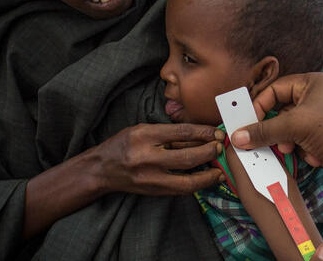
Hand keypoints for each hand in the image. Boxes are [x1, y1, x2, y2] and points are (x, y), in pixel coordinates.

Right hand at [91, 123, 224, 194]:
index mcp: (145, 135)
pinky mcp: (153, 191)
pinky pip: (181, 190)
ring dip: (208, 175)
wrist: (101, 169)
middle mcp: (147, 157)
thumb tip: (202, 136)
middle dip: (210, 152)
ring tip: (220, 168)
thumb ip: (170, 134)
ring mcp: (150, 178)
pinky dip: (197, 185)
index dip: (204, 133)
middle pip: (187, 157)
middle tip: (222, 147)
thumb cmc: (124, 144)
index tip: (218, 133)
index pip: (182, 133)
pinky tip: (209, 179)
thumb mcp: (144, 130)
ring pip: (187, 180)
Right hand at [231, 73, 322, 169]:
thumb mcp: (295, 127)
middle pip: (284, 112)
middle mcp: (319, 95)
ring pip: (295, 130)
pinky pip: (308, 140)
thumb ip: (264, 130)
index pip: (275, 89)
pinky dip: (310, 151)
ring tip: (303, 151)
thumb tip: (237, 136)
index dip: (259, 106)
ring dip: (296, 144)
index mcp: (312, 83)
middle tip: (280, 144)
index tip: (248, 123)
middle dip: (282, 132)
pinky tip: (321, 157)